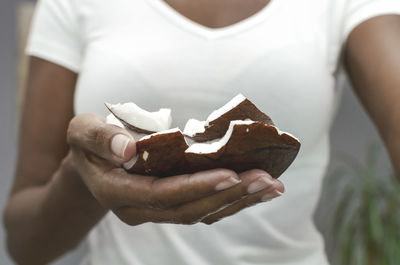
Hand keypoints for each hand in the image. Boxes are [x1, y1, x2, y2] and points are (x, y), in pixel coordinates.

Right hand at [67, 113, 283, 224]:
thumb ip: (97, 137)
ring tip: (271, 186)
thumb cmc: (89, 143)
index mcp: (118, 192)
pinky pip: (203, 207)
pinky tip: (255, 189)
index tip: (231, 174)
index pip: (162, 194)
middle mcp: (139, 209)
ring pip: (201, 212)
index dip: (197, 186)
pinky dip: (231, 199)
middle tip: (266, 180)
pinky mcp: (170, 205)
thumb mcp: (81, 131)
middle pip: (189, 209)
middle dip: (229, 195)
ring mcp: (156, 211)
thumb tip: (127, 146)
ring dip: (238, 200)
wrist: (91, 164)